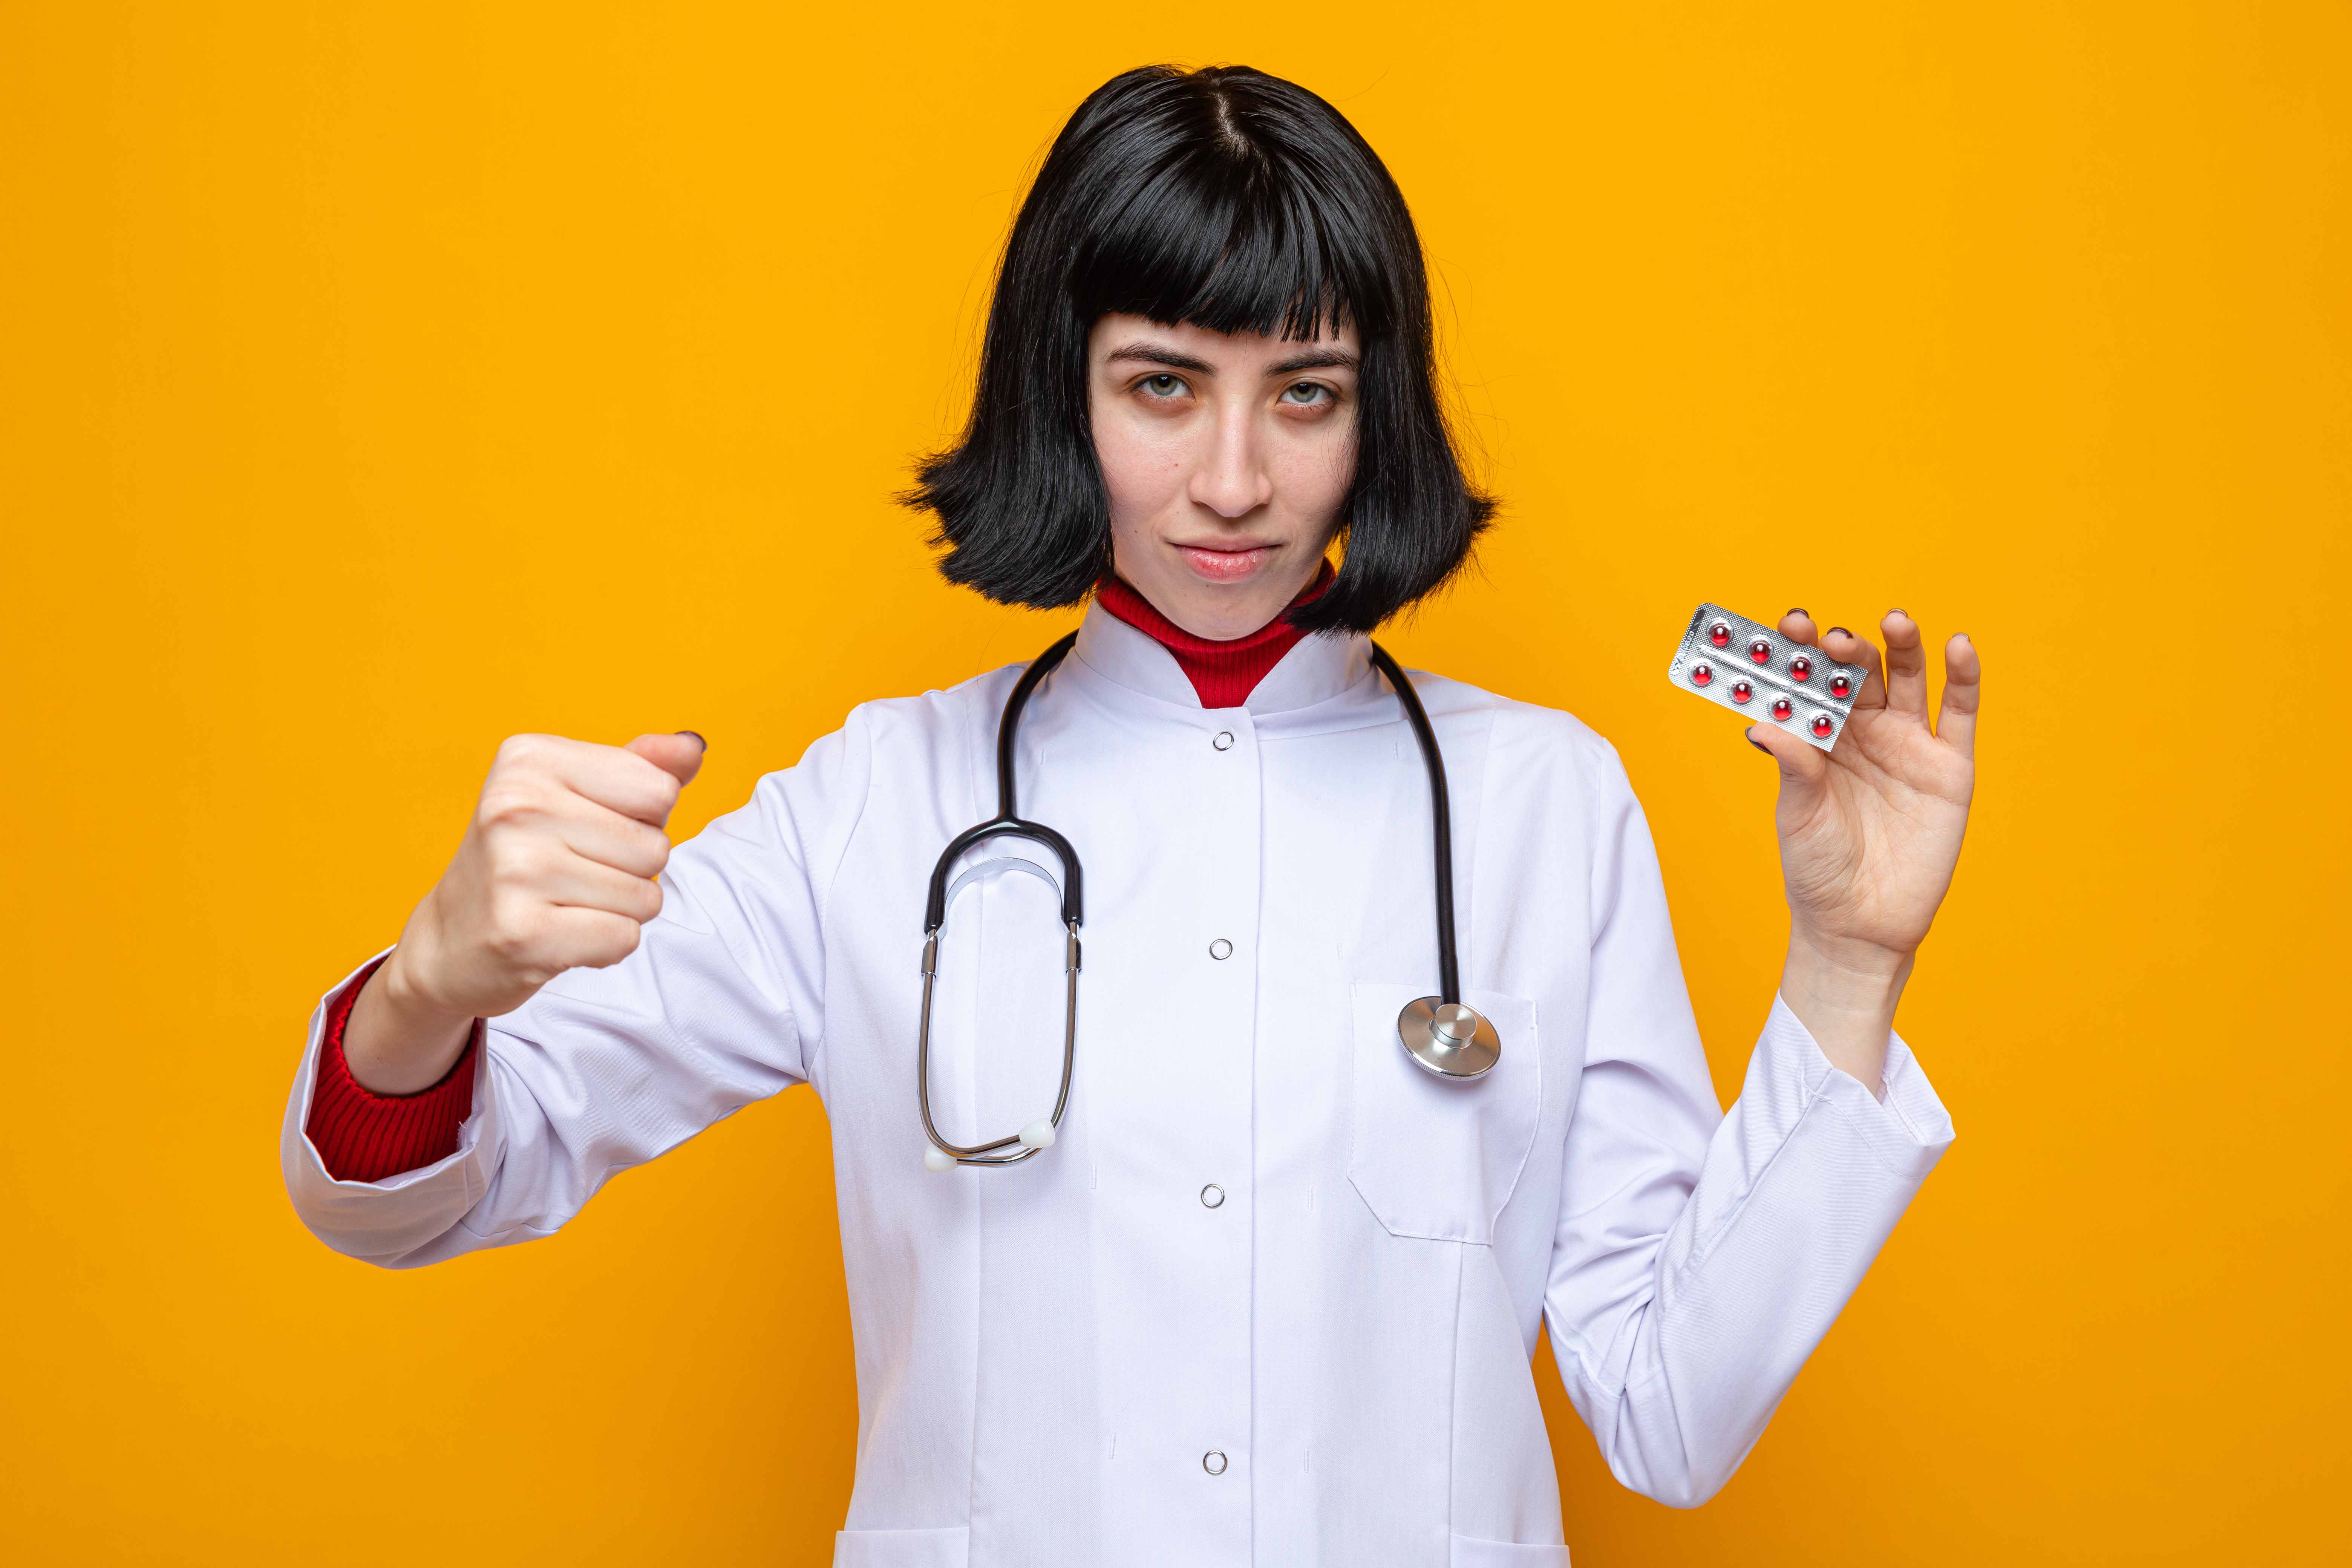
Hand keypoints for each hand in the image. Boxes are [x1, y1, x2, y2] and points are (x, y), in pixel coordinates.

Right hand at [344, 731, 706, 1093]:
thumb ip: (642, 767)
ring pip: (645, 896)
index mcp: (529, 758)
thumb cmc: (526, 858)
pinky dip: (605, 946)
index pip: (659, 788)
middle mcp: (515, 805)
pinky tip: (560, 934)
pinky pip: (623, 938)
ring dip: (621, 910)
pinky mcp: (522, 932)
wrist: (450, 940)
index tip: (589, 830)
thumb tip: (692, 745)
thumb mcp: (577, 795)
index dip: (643, 818)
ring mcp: (515, 869)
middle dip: (633, 870)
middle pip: (656, 846)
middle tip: (574, 874)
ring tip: (566, 904)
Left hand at [1744, 610, 1978, 1089]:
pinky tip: (1960, 645)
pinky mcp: (1950, 767)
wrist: (1859, 924)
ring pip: (1908, 680)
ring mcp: (1909, 744)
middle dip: (1847, 649)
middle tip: (1833, 636)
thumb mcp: (1798, 814)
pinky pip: (1960, 714)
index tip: (1791, 624)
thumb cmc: (1818, 868)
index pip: (1812, 681)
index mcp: (1821, 735)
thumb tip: (1761, 724)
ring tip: (1893, 621)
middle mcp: (1865, 731)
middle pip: (1860, 673)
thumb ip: (1792, 765)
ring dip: (1902, 647)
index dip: (1802, 651)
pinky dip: (1964, 677)